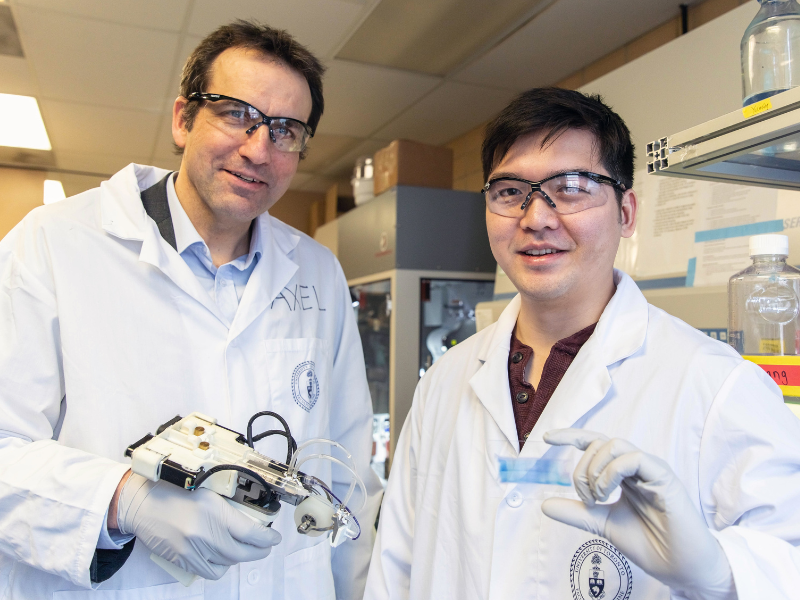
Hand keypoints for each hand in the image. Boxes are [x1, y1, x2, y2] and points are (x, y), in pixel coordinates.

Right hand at [116, 473, 280, 579]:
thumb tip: (252, 520)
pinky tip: (222, 556)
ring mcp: (193, 549)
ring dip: (239, 557)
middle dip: (259, 551)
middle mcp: (205, 532)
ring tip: (243, 549)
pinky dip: (220, 566)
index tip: (275, 538)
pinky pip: (210, 571)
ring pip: (227, 563)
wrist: (143, 504)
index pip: (251, 532)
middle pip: (242, 552)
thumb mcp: (208, 491)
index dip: (267, 539)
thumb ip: (228, 508)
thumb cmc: (174, 492)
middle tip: (265, 547)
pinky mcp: (183, 560)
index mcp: (215, 510)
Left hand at [541, 429, 734, 599]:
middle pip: (598, 444)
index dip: (571, 436)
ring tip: (597, 497)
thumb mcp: (602, 524)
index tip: (547, 438)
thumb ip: (576, 513)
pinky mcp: (664, 476)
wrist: (679, 566)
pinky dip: (612, 472)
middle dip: (581, 469)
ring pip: (614, 445)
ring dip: (595, 470)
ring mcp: (650, 469)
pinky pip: (633, 458)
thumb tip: (544, 504)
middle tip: (586, 499)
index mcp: (622, 473)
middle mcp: (635, 466)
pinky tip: (608, 493)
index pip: (595, 443)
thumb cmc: (648, 543)